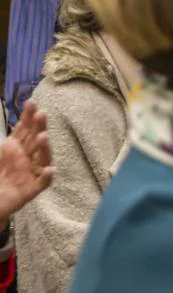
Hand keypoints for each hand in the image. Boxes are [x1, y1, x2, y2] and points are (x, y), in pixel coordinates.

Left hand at [0, 100, 52, 221]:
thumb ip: (4, 142)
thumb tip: (7, 129)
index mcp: (14, 149)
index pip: (24, 130)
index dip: (28, 117)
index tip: (31, 102)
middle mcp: (25, 158)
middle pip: (34, 140)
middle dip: (38, 127)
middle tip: (41, 114)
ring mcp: (30, 173)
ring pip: (41, 158)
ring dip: (44, 148)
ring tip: (43, 136)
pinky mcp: (31, 190)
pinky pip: (42, 183)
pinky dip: (46, 177)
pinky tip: (49, 170)